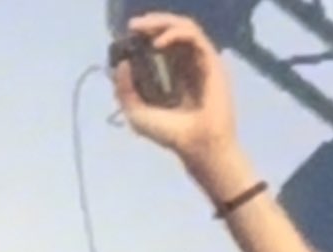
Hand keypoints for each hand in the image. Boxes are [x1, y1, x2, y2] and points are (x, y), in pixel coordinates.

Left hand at [112, 11, 238, 171]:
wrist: (198, 147)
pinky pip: (193, 36)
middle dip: (151, 24)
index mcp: (173, 74)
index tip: (127, 35)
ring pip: (183, 28)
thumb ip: (126, 91)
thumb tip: (121, 64)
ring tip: (143, 29)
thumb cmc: (173, 135)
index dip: (145, 36)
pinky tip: (158, 44)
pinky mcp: (211, 60)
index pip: (160, 43)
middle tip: (133, 25)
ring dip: (161, 23)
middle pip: (171, 31)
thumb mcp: (138, 115)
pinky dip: (175, 34)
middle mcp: (187, 63)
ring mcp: (200, 61)